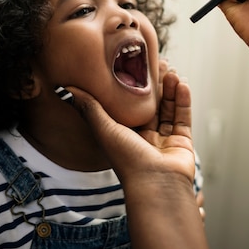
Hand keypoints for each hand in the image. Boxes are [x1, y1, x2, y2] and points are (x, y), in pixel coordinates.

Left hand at [66, 68, 195, 188]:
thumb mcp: (104, 129)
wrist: (157, 185)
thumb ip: (89, 107)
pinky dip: (183, 100)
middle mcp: (144, 137)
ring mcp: (164, 140)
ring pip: (168, 109)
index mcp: (123, 135)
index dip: (133, 87)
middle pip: (150, 105)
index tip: (136, 67)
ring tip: (171, 71)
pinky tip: (182, 84)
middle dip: (155, 85)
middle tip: (159, 63)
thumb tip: (65, 88)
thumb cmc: (128, 160)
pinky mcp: (182, 143)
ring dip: (170, 89)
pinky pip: (183, 118)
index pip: (128, 106)